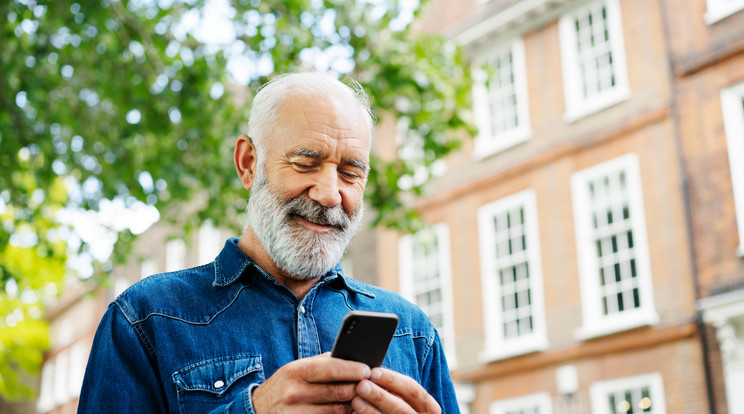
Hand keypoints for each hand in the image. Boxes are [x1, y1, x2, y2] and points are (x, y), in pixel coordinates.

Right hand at [252, 353, 370, 413]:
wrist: (256, 410)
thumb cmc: (284, 386)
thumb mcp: (296, 369)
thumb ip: (322, 363)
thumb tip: (351, 356)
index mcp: (296, 371)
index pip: (331, 368)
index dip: (353, 369)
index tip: (368, 369)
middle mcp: (295, 392)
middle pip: (338, 391)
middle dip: (359, 388)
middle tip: (372, 385)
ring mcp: (297, 413)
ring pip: (338, 410)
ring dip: (355, 405)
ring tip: (365, 398)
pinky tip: (351, 411)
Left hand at [351, 367, 440, 413]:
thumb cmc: (401, 410)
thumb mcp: (406, 400)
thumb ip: (396, 389)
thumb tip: (373, 373)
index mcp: (429, 408)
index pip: (413, 390)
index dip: (394, 380)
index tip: (374, 372)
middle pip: (401, 408)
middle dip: (380, 395)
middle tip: (361, 385)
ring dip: (371, 411)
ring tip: (355, 401)